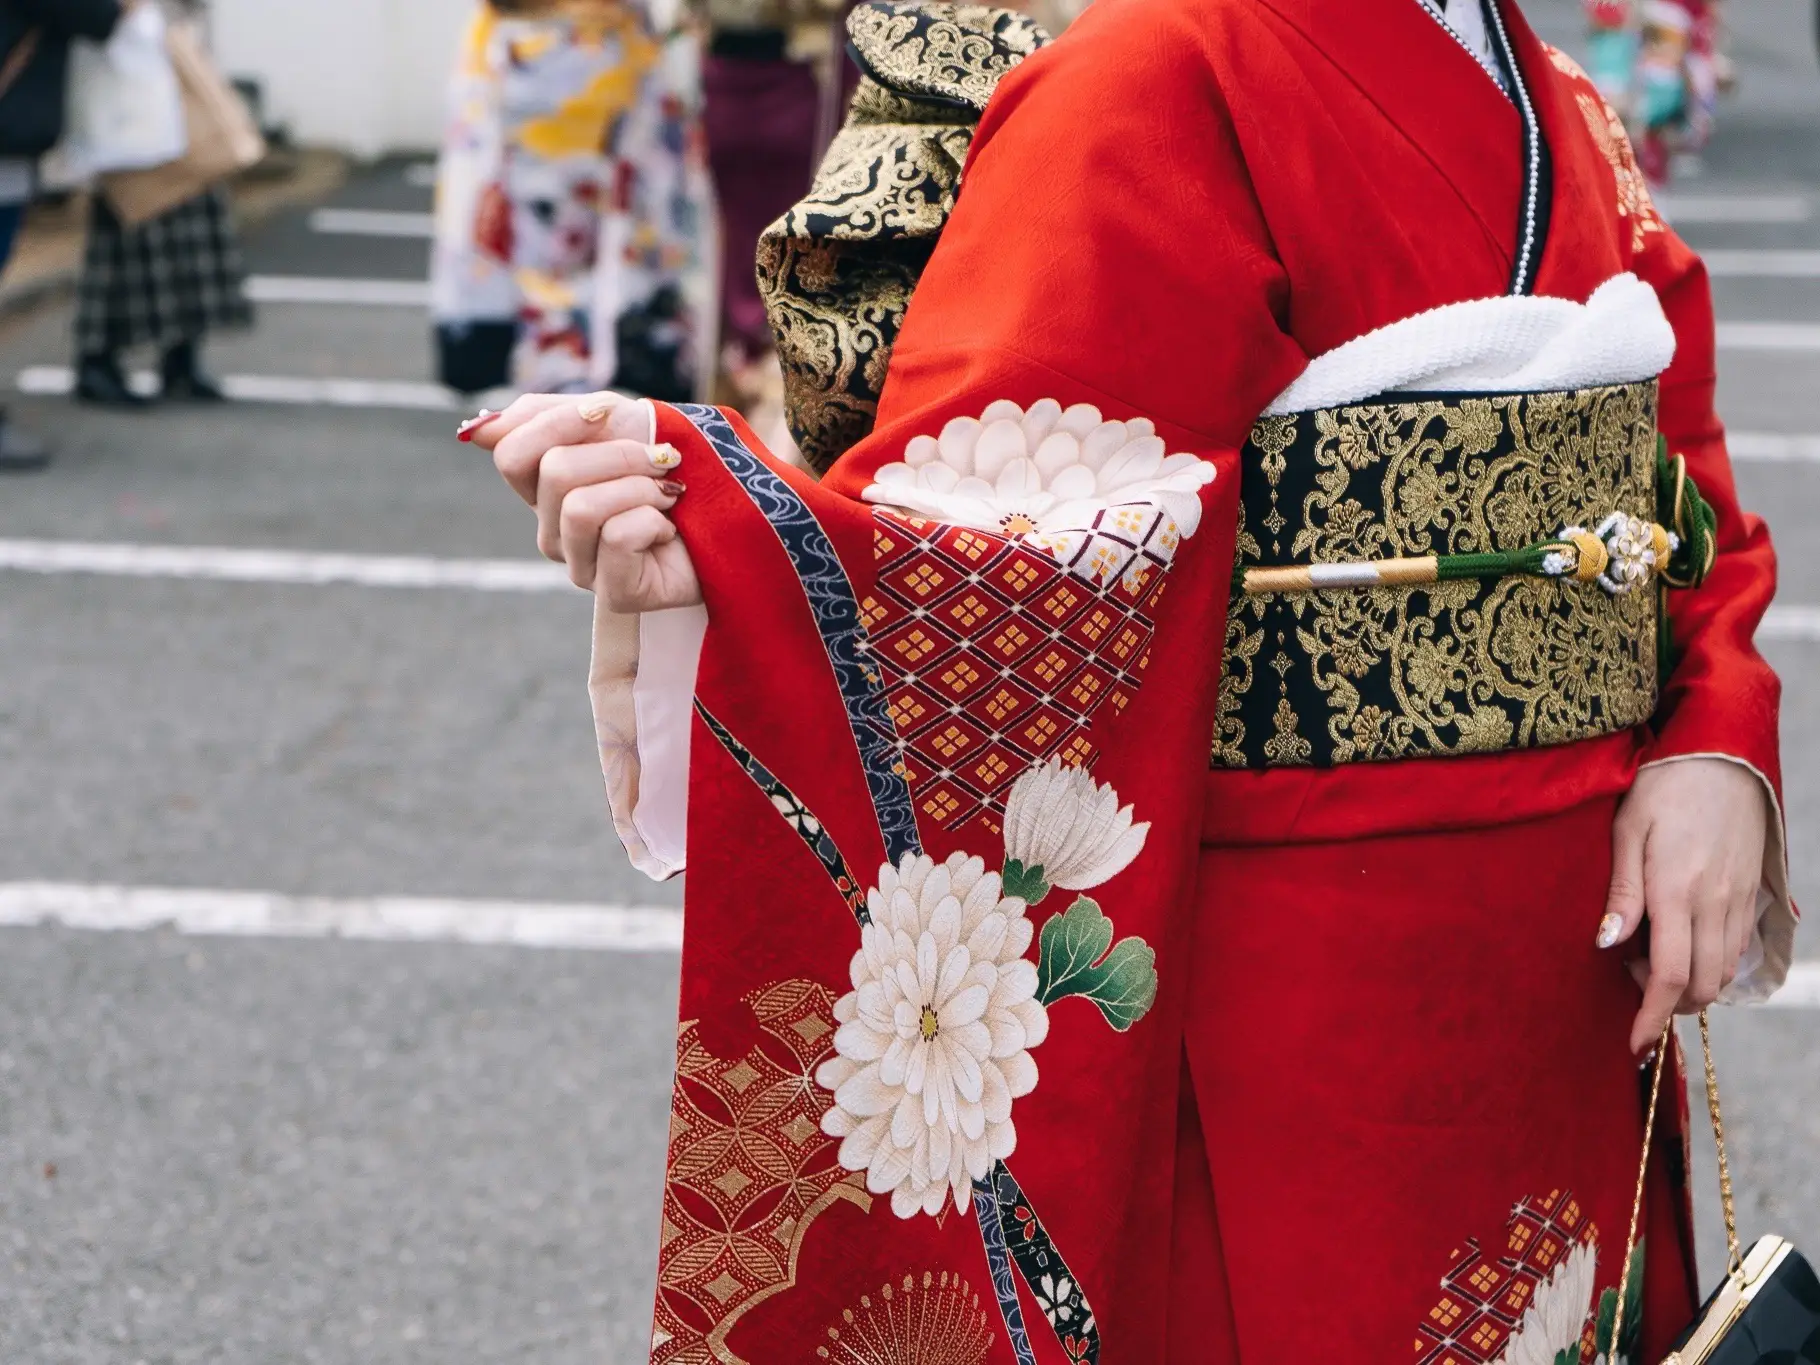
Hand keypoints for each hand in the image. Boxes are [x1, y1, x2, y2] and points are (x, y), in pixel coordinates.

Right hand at [469, 392, 703, 611]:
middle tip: (661, 460)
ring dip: (640, 487)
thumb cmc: (677, 465)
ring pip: (581, 508)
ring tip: (668, 496)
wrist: (737, 509)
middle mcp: (555, 533)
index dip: (557, 423)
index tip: (607, 413)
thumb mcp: (613, 422)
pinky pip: (616, 537)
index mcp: (546, 491)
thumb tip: (476, 431)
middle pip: (553, 474)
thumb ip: (543, 419)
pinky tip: (669, 532)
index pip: (511, 454)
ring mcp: (582, 567)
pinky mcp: (615, 594)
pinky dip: (653, 520)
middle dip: (619, 454)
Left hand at [1602, 758, 1768, 1052]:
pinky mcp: (1752, 891)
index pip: (1666, 975)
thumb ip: (1620, 891)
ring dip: (1690, 985)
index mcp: (1676, 891)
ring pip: (1723, 972)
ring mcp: (1738, 899)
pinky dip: (1712, 962)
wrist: (1723, 754)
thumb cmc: (1662, 786)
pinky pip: (1737, 947)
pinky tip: (1683, 940)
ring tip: (1649, 957)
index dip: (1651, 1018)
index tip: (1633, 1045)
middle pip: (1700, 985)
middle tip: (1628, 978)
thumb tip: (1607, 943)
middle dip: (1668, 1005)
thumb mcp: (1627, 830)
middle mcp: (1715, 903)